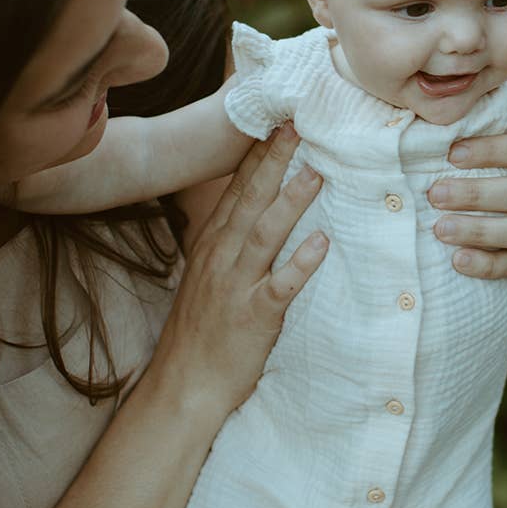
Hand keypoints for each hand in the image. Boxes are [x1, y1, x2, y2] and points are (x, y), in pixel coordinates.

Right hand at [159, 122, 327, 411]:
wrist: (185, 385)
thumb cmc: (203, 330)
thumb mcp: (209, 275)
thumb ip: (230, 240)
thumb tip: (254, 206)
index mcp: (213, 244)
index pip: (237, 190)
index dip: (257, 155)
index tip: (277, 122)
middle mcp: (222, 257)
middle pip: (250, 200)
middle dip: (274, 161)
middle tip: (298, 126)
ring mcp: (235, 286)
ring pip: (264, 235)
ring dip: (290, 202)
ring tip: (315, 172)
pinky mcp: (253, 316)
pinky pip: (280, 286)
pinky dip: (300, 264)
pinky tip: (321, 243)